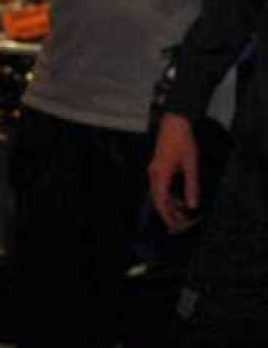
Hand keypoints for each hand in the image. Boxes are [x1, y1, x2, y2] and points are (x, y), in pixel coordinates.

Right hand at [148, 113, 199, 232]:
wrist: (174, 122)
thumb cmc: (182, 141)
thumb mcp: (191, 164)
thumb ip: (191, 186)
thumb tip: (193, 204)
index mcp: (160, 175)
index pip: (160, 201)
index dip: (167, 215)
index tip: (174, 225)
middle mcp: (154, 174)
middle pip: (158, 199)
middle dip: (169, 212)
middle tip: (180, 223)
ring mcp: (155, 170)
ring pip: (159, 193)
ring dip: (169, 203)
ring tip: (182, 212)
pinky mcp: (158, 167)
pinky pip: (160, 186)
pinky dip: (169, 194)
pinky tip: (179, 197)